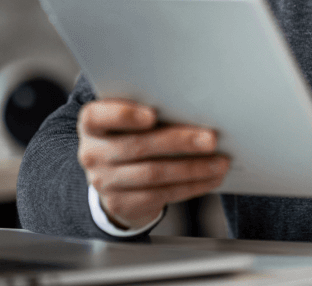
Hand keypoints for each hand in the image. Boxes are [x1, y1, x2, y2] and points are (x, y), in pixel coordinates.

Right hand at [77, 99, 229, 229]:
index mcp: (92, 124)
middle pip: (137, 146)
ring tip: (219, 162)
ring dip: (193, 168)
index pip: (98, 116)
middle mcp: (92, 153)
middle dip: (179, 142)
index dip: (124, 115)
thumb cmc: (129, 136)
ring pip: (154, 174)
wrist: (113, 179)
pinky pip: (161, 194)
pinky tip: (210, 178)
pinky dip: (192, 185)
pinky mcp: (122, 203)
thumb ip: (150, 111)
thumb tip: (195, 109)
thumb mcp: (129, 121)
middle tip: (211, 139)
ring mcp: (104, 182)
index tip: (152, 114)